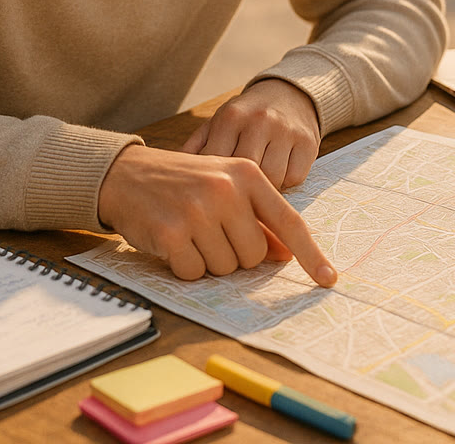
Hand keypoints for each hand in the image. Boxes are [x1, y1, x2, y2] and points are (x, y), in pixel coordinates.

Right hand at [97, 144, 336, 286]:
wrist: (126, 173)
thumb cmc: (183, 181)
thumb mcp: (224, 185)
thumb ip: (257, 216)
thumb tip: (284, 254)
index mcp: (246, 173)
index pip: (288, 221)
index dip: (310, 254)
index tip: (329, 280)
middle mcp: (225, 189)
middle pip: (253, 255)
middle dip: (234, 254)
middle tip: (209, 231)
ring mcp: (197, 211)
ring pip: (224, 268)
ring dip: (207, 260)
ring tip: (188, 231)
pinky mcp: (171, 233)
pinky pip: (194, 273)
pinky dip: (184, 266)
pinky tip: (171, 241)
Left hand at [180, 79, 319, 189]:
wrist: (289, 93)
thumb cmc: (246, 116)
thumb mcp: (218, 123)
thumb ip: (196, 148)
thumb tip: (173, 176)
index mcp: (231, 117)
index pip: (217, 161)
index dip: (214, 183)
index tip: (212, 195)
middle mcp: (260, 121)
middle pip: (246, 173)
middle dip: (240, 189)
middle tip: (237, 198)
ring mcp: (287, 131)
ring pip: (273, 178)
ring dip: (265, 189)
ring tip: (258, 186)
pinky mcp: (309, 142)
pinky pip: (295, 178)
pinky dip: (286, 184)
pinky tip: (279, 176)